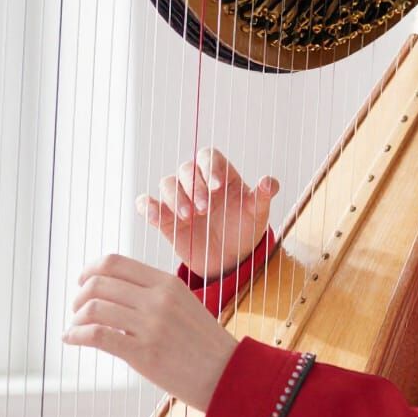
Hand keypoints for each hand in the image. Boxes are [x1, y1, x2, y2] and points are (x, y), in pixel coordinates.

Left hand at [63, 252, 238, 411]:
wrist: (228, 375)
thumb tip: (113, 293)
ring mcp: (151, 326)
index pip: (115, 263)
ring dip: (77, 318)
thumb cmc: (204, 344)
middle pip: (99, 283)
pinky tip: (72, 339)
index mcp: (168, 283)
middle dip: (80, 296)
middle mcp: (158, 299)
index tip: (82, 282)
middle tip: (77, 309)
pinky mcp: (144, 353)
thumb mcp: (184, 306)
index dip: (90, 269)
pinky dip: (76, 335)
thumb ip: (153, 295)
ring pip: (94, 308)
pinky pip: (97, 335)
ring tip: (76, 327)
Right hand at [138, 147, 278, 281]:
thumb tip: (270, 182)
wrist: (230, 259)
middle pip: (186, 170)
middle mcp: (198, 183)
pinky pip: (148, 205)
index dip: (210, 167)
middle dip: (194, 187)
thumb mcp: (257, 214)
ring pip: (167, 184)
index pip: (209, 157)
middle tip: (204, 209)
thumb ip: (262, 197)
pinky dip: (147, 207)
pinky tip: (154, 215)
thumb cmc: (244, 230)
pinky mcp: (165, 217)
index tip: (217, 186)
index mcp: (220, 175)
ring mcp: (180, 199)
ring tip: (188, 217)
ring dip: (174, 198)